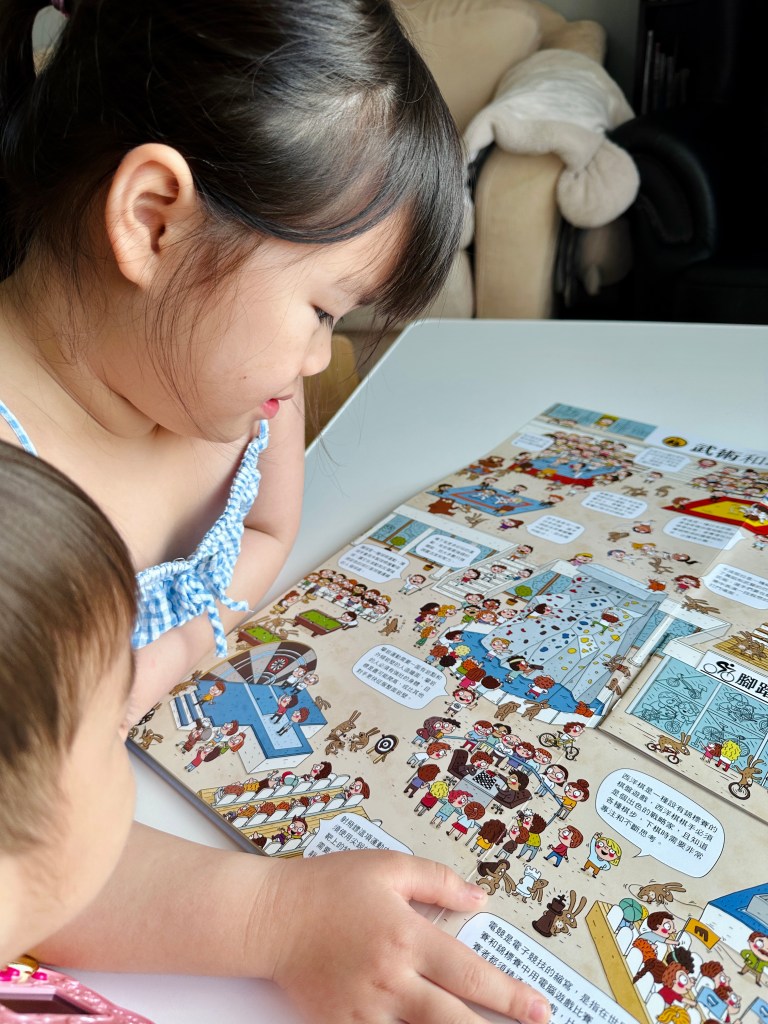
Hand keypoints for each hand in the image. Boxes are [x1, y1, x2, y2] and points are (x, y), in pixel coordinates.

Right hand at [260, 850, 551, 1023]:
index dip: (510, 996)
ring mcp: (366, 1009)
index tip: (538, 1009)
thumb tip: (478, 897)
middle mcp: (392, 978)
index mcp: (407, 936)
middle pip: (454, 1021)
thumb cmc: (327, 887)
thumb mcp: (387, 867)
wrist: (270, 917)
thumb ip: (437, 880)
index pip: (471, 974)